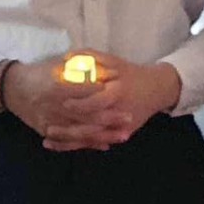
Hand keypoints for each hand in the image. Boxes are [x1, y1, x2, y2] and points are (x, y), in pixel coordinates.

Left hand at [36, 54, 180, 151]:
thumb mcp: (113, 62)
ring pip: (90, 138)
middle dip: (69, 128)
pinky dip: (74, 145)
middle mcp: (117, 113)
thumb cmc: (130, 74)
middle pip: (91, 126)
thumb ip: (91, 58)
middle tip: (48, 127)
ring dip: (67, 140)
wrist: (156, 90)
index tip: (62, 104)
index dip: (79, 105)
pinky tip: (56, 146)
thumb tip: (66, 57)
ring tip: (47, 139)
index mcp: (117, 92)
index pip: (96, 103)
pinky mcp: (115, 135)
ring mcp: (117, 127)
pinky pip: (92, 143)